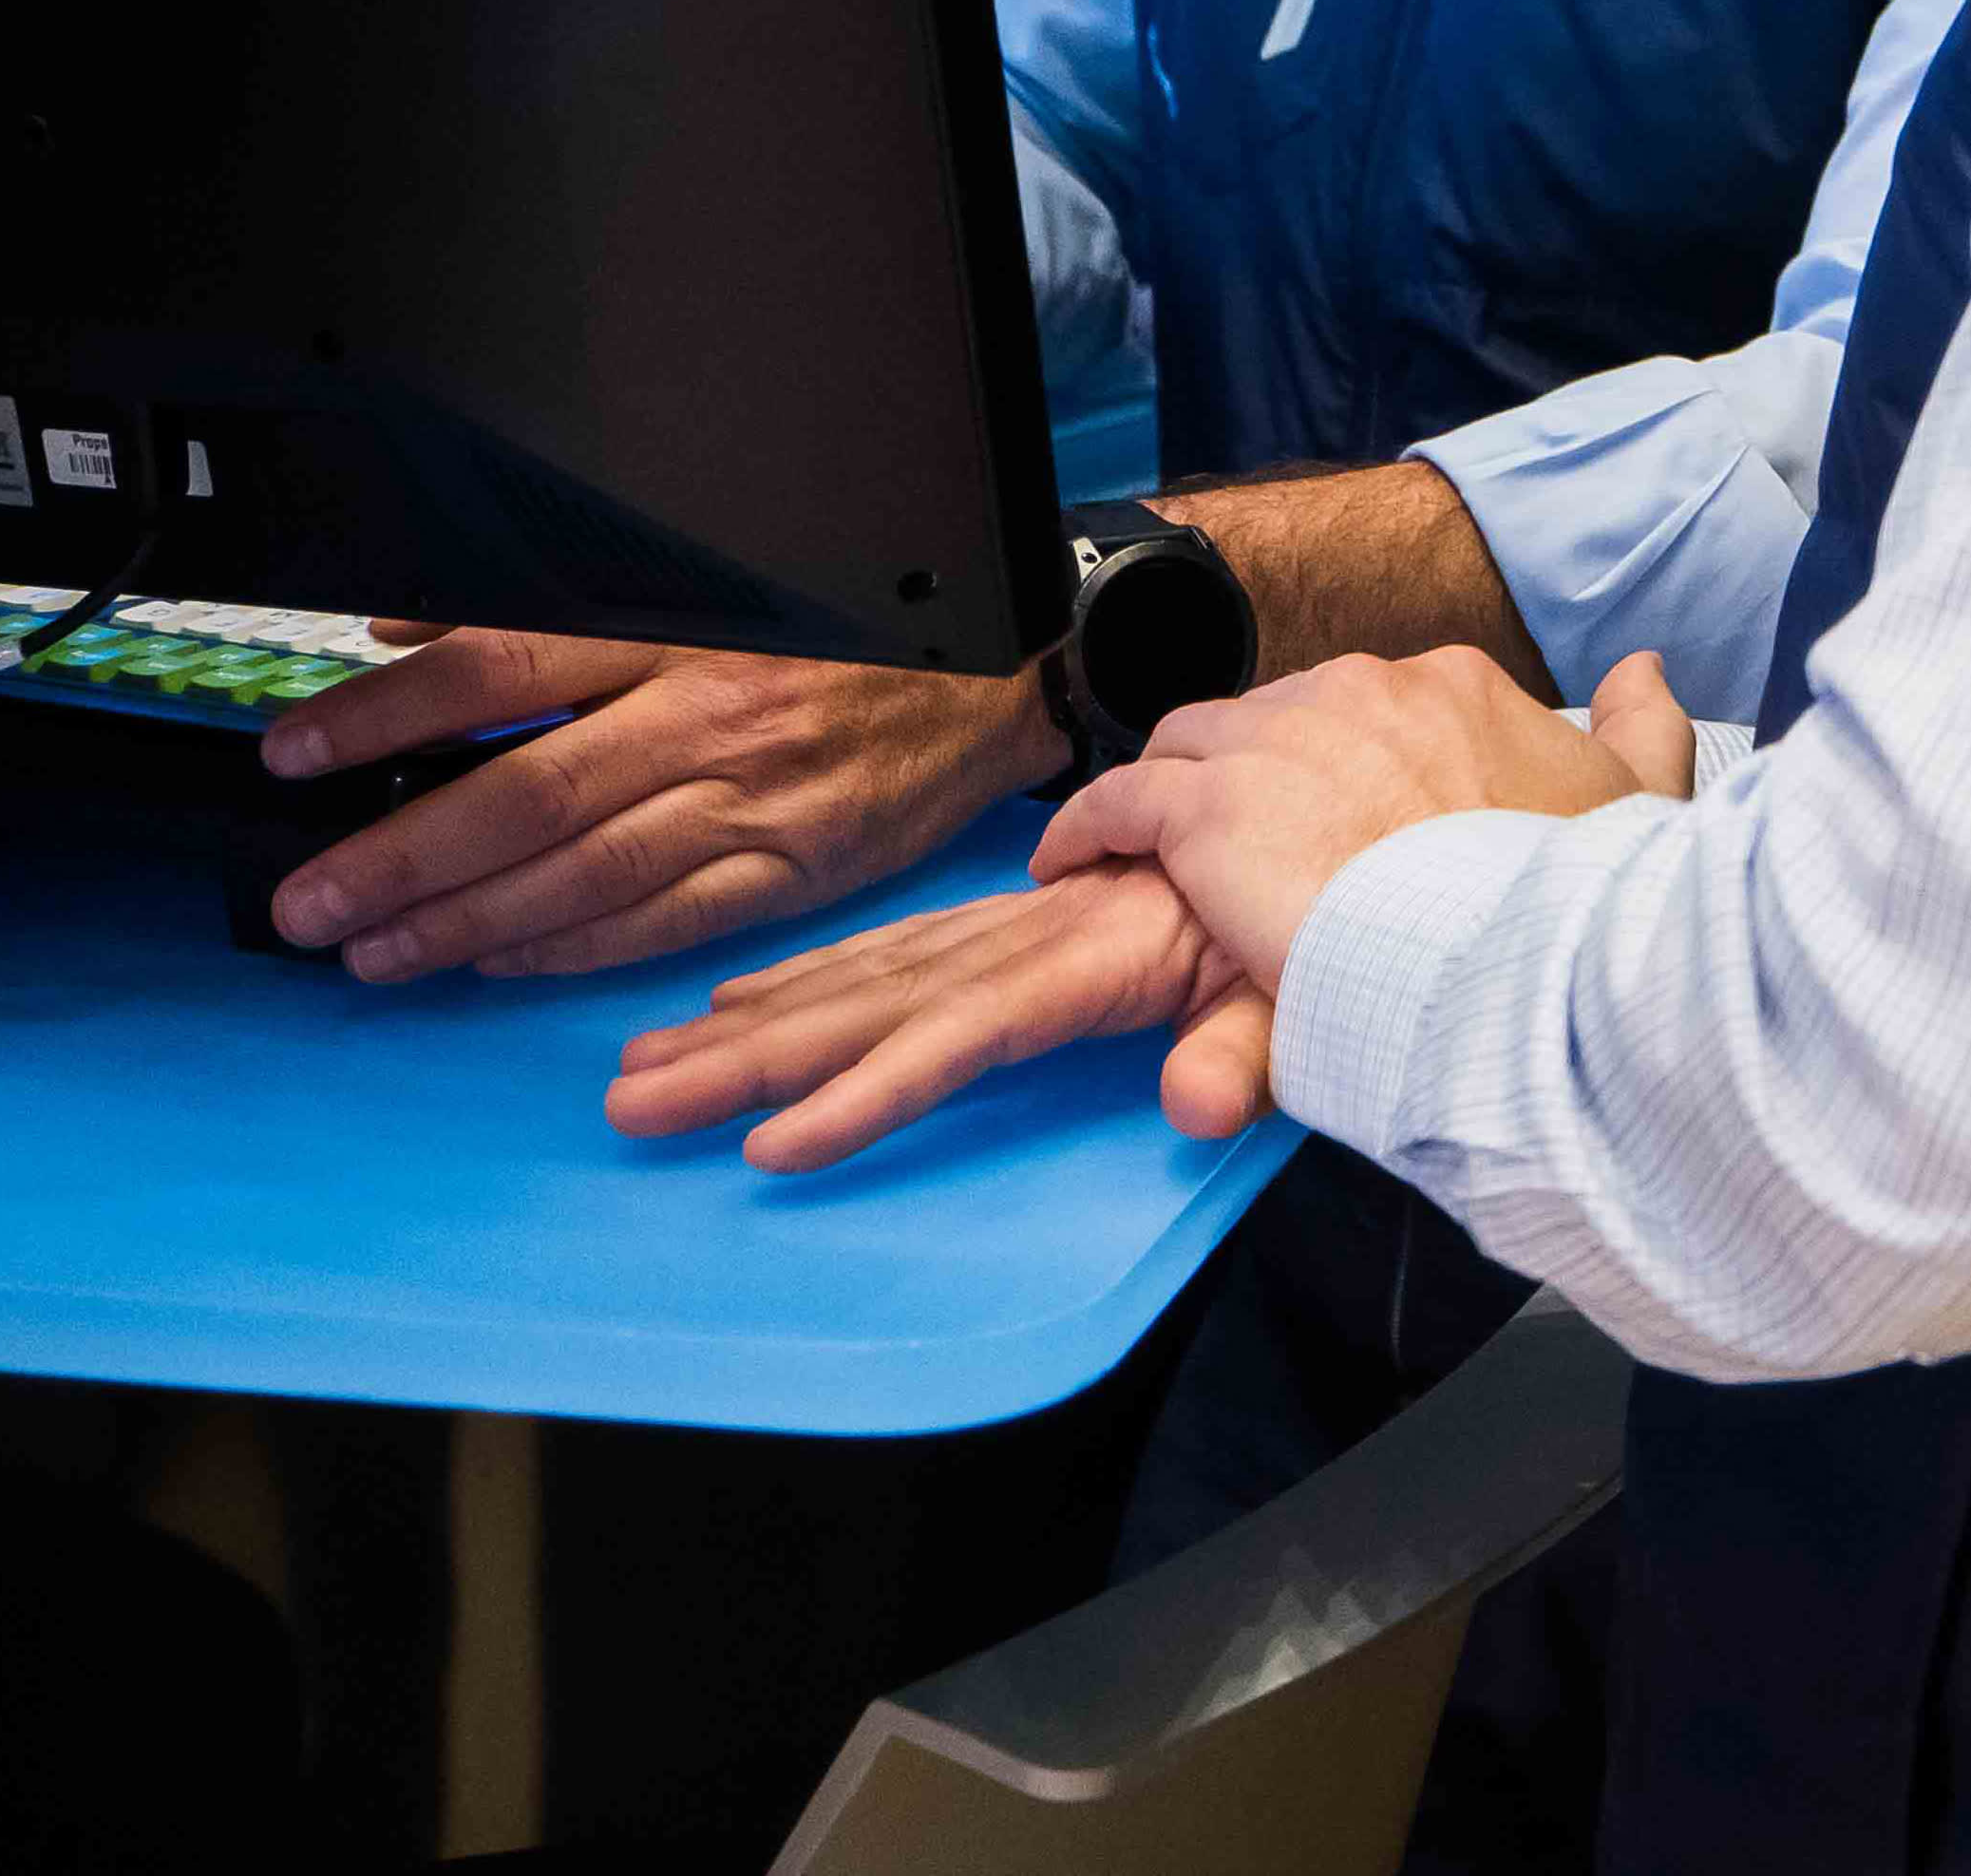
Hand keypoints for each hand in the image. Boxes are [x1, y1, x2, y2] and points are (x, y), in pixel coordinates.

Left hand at [264, 631, 1060, 979]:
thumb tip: (407, 626)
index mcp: (678, 627)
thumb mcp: (702, 579)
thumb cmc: (838, 626)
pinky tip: (494, 963)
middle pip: (526, 795)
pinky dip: (568, 950)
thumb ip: (550, 605)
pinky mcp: (795, 869)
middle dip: (400, 857)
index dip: (387, 717)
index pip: (499, 671)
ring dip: (464, 923)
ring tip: (373, 952)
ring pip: (584, 875)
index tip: (297, 756)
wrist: (996, 670)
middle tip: (309, 901)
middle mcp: (711, 716)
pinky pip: (663, 924)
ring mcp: (756, 802)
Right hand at [605, 868, 1273, 1171]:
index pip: (963, 1029)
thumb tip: (1191, 1113)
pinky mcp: (1019, 928)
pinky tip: (735, 1007)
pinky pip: (896, 953)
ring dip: (751, 1023)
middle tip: (632, 1103)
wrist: (1338, 825)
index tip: (773, 1145)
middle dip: (749, 1056)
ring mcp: (1018, 930)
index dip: (871, 1087)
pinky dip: (807, 978)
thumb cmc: (1323, 917)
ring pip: (863, 977)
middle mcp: (1034, 937)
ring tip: (643, 1066)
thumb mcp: (1302, 986)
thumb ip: (1241, 1049)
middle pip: (874, 1002)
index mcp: (1097, 957)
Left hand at [1036, 646, 1696, 996]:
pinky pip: (1122, 798)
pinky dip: (1091, 824)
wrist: (1510, 942)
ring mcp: (1279, 740)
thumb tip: (1642, 670)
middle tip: (1239, 842)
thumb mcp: (1637, 797)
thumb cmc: (1570, 892)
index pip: (1370, 705)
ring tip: (1142, 845)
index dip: (1341, 761)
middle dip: (1254, 774)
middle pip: (1276, 718)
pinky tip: (1073, 856)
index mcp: (1453, 689)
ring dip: (1169, 792)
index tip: (1333, 811)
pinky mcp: (1211, 804)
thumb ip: (1642, 726)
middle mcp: (1362, 691)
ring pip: (1194, 745)